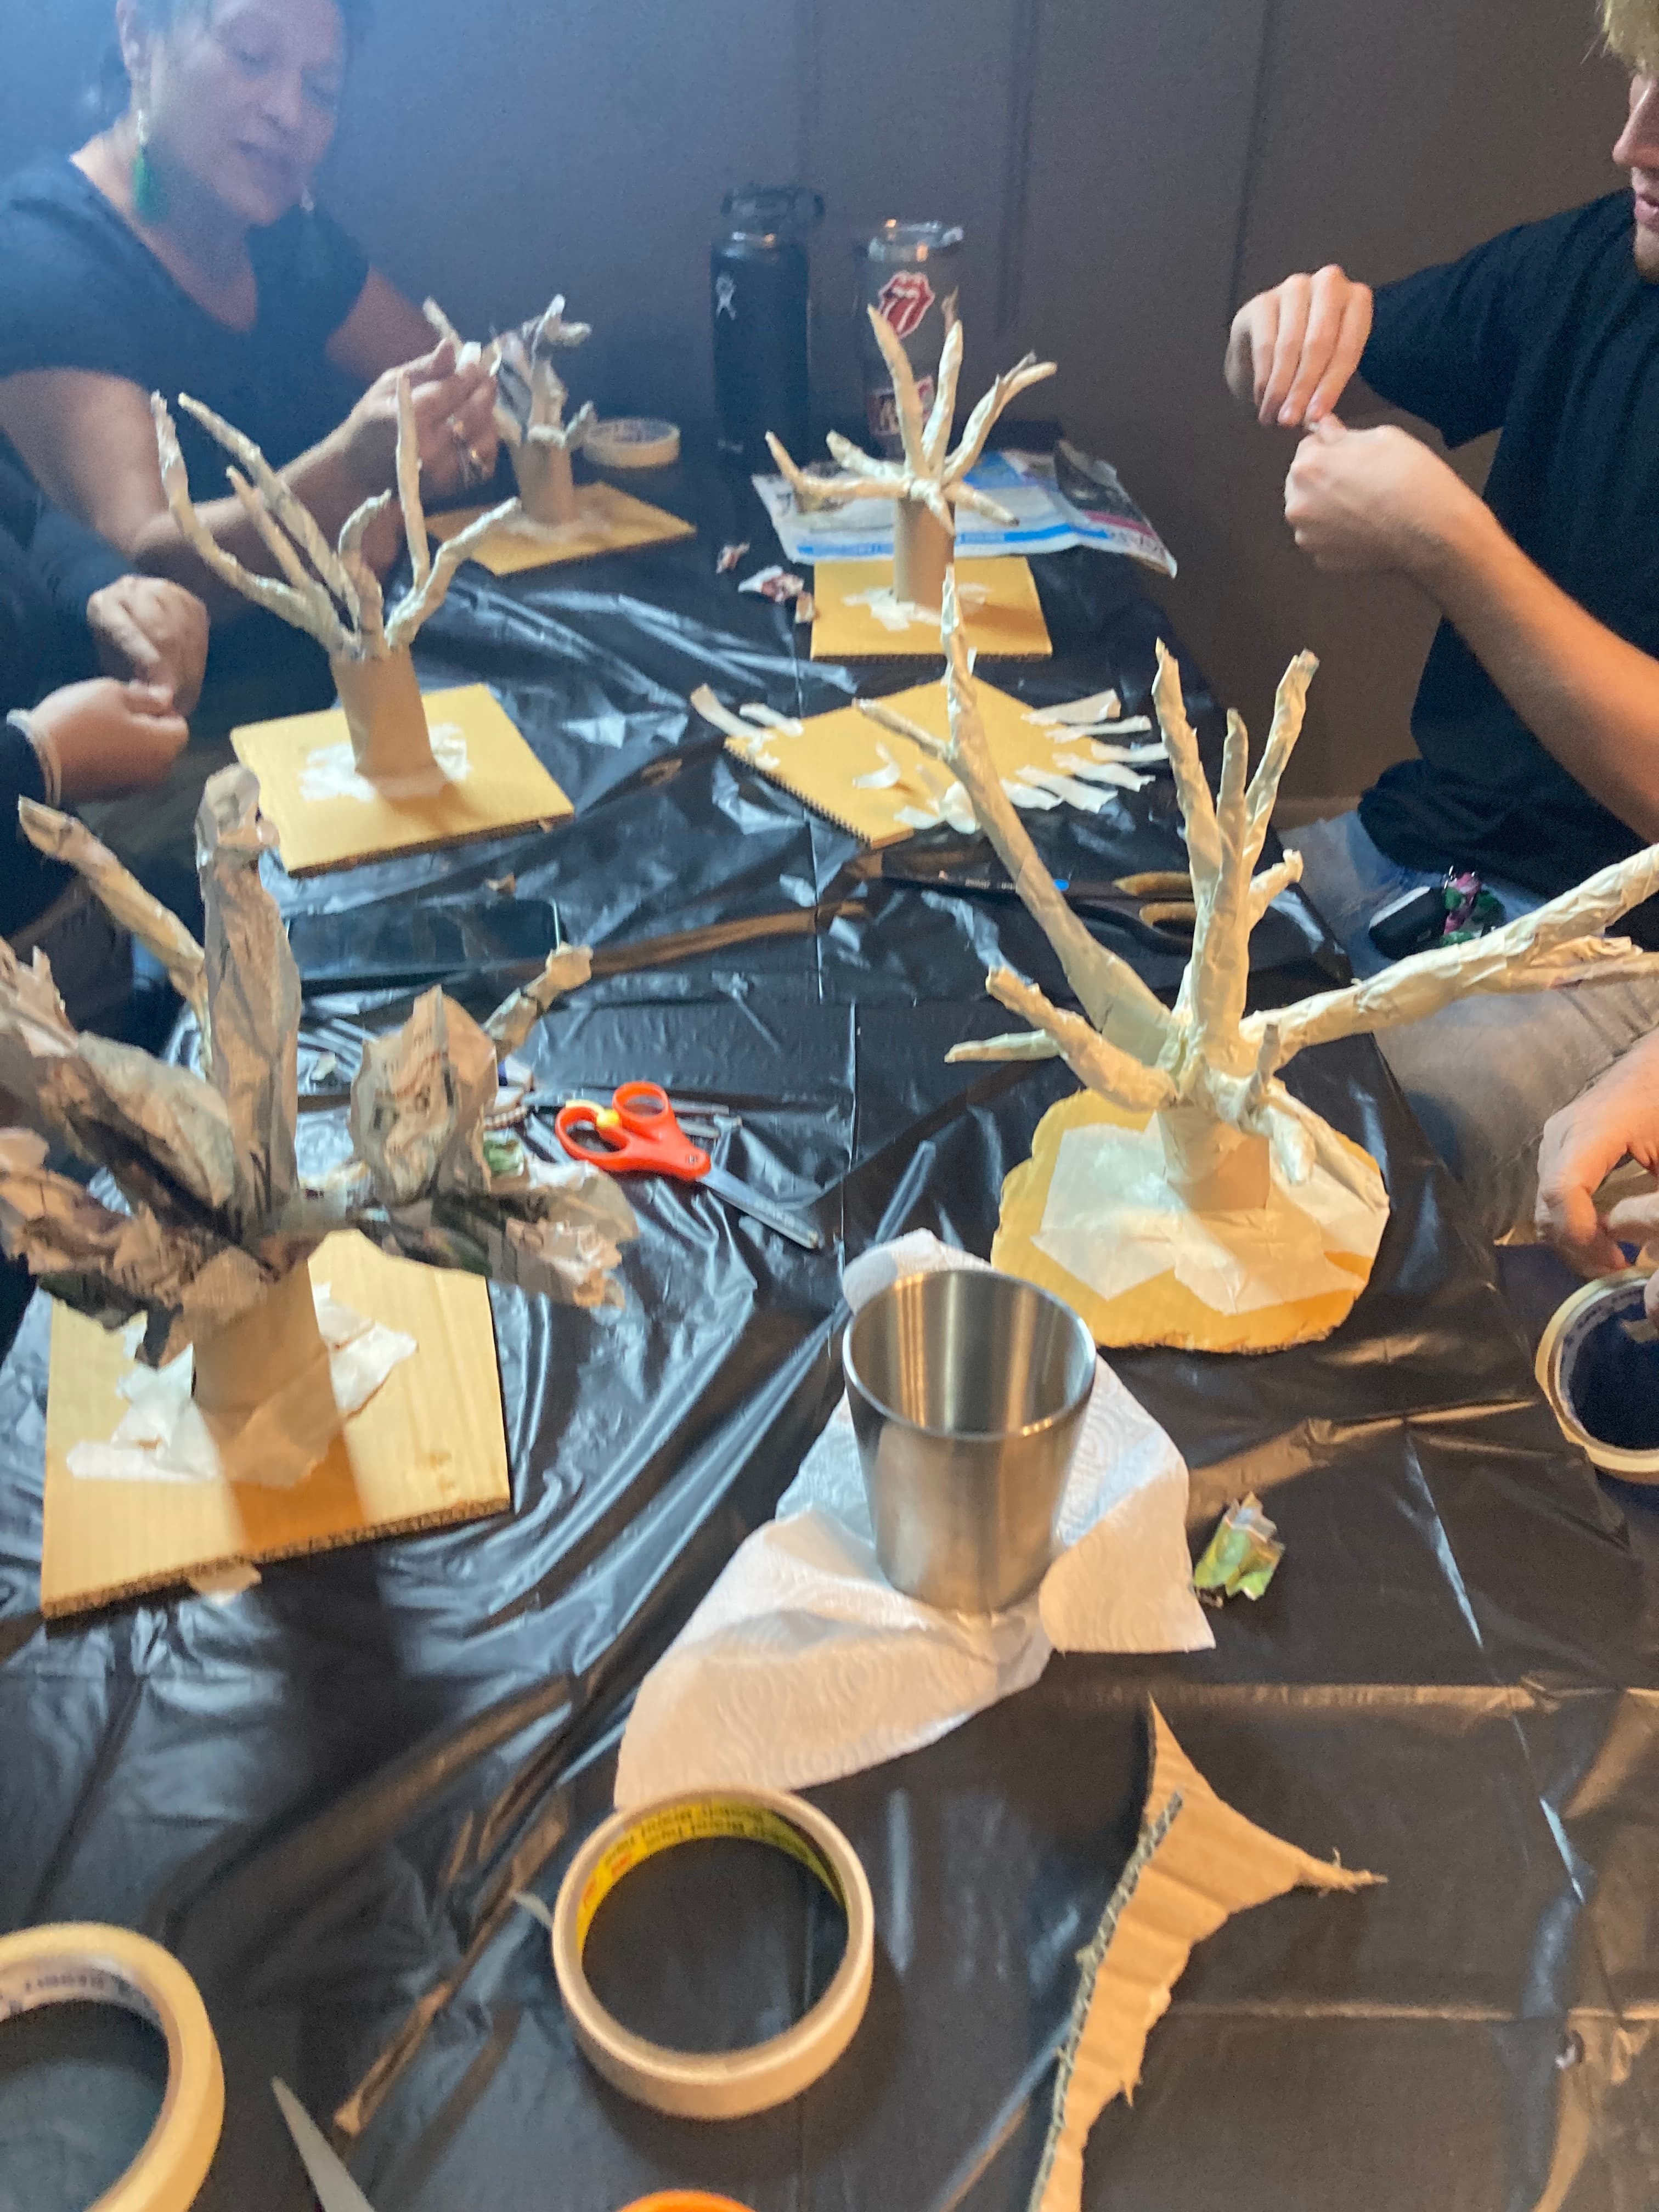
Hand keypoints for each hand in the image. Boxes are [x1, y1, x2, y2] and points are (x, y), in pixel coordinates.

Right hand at [27, 679, 189, 803]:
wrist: (37, 760)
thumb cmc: (79, 719)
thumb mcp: (112, 692)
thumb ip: (145, 697)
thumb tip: (166, 700)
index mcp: (164, 747)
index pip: (180, 725)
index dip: (161, 709)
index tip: (136, 698)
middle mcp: (158, 773)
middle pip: (163, 745)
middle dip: (148, 727)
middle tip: (116, 710)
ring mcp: (135, 788)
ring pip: (143, 759)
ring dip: (131, 743)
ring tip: (102, 726)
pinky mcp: (113, 795)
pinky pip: (125, 771)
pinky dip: (116, 759)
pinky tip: (93, 746)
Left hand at [86, 576, 209, 714]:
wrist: (129, 625)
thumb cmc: (117, 653)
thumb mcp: (114, 666)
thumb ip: (132, 679)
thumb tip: (160, 701)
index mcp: (103, 605)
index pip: (127, 634)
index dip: (148, 664)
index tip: (164, 694)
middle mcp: (131, 589)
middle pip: (161, 633)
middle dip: (173, 673)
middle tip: (178, 704)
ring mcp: (162, 590)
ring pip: (184, 634)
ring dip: (189, 670)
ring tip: (185, 698)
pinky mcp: (188, 600)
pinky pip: (199, 634)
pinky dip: (198, 660)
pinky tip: (192, 679)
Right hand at [340, 338, 500, 508]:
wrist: (359, 470)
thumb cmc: (371, 422)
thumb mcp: (389, 386)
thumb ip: (423, 369)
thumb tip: (450, 347)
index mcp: (413, 418)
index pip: (453, 390)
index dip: (469, 374)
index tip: (475, 361)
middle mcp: (433, 447)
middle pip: (474, 415)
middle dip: (485, 392)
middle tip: (487, 378)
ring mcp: (445, 470)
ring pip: (484, 439)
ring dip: (489, 417)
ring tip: (482, 402)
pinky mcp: (453, 486)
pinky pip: (483, 463)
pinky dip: (487, 443)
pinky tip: (480, 428)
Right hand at [1226, 267, 1372, 428]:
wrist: (1271, 352)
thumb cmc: (1312, 366)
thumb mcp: (1331, 375)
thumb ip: (1330, 392)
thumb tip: (1320, 422)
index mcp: (1357, 300)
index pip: (1347, 346)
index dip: (1331, 386)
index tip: (1317, 417)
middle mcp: (1329, 283)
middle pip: (1318, 343)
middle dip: (1304, 388)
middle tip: (1291, 422)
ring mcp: (1294, 288)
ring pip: (1289, 346)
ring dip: (1281, 388)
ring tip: (1275, 418)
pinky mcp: (1261, 302)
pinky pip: (1264, 347)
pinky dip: (1264, 380)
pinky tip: (1263, 403)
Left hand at [1283, 414, 1481, 577]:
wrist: (1431, 531)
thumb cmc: (1410, 477)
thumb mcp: (1382, 437)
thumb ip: (1343, 435)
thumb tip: (1325, 429)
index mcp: (1307, 467)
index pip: (1307, 447)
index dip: (1330, 448)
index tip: (1350, 455)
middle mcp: (1297, 504)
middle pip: (1302, 483)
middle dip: (1323, 479)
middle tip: (1359, 482)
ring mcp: (1307, 537)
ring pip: (1310, 514)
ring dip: (1327, 508)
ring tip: (1363, 506)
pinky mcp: (1322, 561)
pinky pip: (1323, 540)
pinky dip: (1337, 534)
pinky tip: (1364, 528)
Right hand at [1537, 1032, 1658, 1317]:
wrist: (1658, 1064)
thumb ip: (1653, 1207)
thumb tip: (1635, 1245)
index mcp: (1593, 1129)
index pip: (1562, 1192)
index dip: (1581, 1237)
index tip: (1616, 1262)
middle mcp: (1561, 1134)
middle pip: (1546, 1206)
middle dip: (1576, 1247)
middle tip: (1616, 1268)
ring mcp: (1554, 1138)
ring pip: (1544, 1204)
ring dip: (1572, 1237)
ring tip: (1611, 1254)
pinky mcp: (1558, 1144)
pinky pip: (1552, 1192)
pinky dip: (1570, 1220)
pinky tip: (1601, 1231)